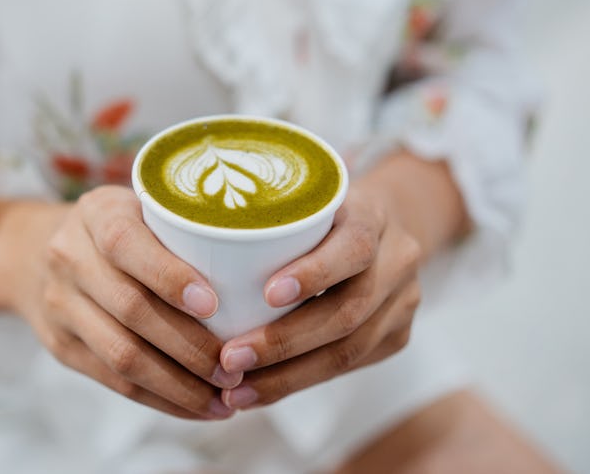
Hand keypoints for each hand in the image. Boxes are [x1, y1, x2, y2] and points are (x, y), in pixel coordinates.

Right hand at [0, 186, 240, 419]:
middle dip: (188, 346)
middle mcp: (70, 258)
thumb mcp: (138, 204)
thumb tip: (260, 250)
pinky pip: (114, 380)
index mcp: (96, 214)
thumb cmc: (115, 226)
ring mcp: (61, 305)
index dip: (169, 276)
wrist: (32, 252)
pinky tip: (197, 406)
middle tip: (235, 366)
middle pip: (130, 309)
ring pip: (122, 354)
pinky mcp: (62, 346)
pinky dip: (160, 399)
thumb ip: (184, 222)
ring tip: (224, 396)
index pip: (127, 245)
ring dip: (178, 384)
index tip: (213, 303)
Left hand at [216, 153, 467, 409]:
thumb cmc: (324, 210)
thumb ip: (267, 216)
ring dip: (287, 376)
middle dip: (284, 343)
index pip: (352, 247)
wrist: (390, 221)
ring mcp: (403, 302)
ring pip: (350, 351)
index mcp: (371, 216)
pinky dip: (300, 381)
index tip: (267, 293)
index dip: (314, 273)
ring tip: (236, 392)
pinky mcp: (396, 335)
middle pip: (349, 311)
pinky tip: (259, 391)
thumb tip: (186, 234)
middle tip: (229, 359)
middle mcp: (397, 260)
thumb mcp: (305, 197)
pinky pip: (349, 367)